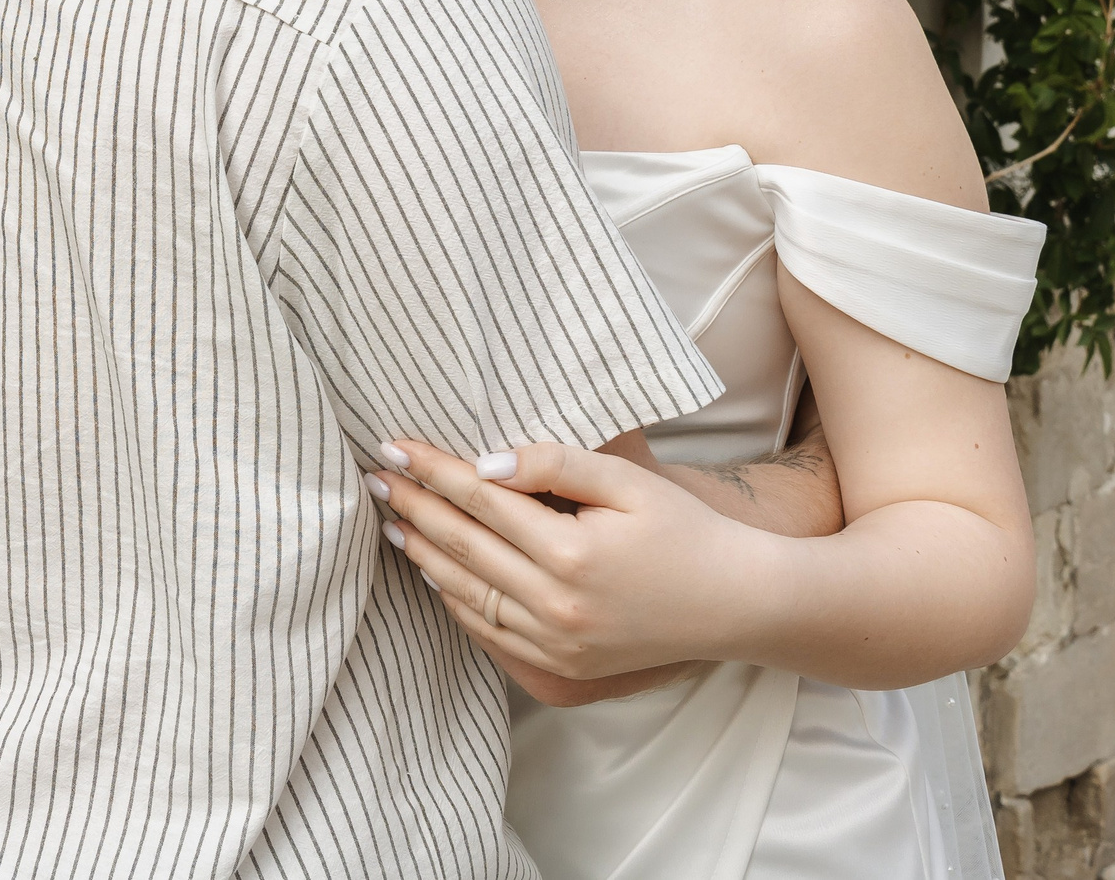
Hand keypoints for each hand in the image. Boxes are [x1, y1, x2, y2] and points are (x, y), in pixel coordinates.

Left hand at [369, 440, 781, 683]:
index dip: (433, 471)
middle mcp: (557, 605)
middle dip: (414, 508)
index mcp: (571, 553)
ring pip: (467, 594)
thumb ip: (557, 464)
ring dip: (425, 556)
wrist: (738, 604)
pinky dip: (455, 600)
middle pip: (463, 547)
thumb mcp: (629, 482)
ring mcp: (557, 643)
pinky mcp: (563, 667)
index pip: (480, 500)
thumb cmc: (687, 531)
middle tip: (376, 477)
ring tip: (395, 521)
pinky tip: (436, 572)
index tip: (394, 446)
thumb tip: (487, 463)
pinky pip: (490, 632)